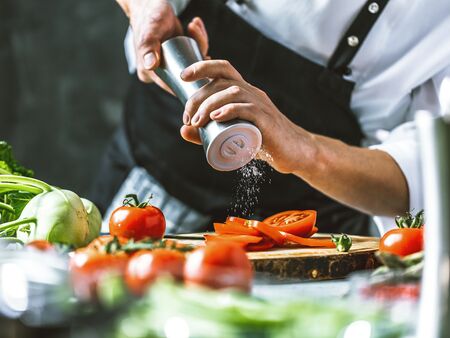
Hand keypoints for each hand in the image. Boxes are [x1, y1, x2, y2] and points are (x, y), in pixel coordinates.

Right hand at [116, 0, 208, 92]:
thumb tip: (150, 66)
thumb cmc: (148, 17)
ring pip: (191, 63)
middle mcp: (158, 71)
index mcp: (148, 73)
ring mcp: (168, 63)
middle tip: (201, 42)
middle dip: (198, 60)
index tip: (203, 70)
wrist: (149, 4)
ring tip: (193, 27)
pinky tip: (195, 25)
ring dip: (199, 45)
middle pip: (185, 75)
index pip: (172, 86)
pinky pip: (191, 53)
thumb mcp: (149, 33)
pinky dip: (197, 40)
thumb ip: (149, 48)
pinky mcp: (176, 53)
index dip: (190, 83)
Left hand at [179, 60, 316, 173]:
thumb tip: (182, 130)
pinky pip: (248, 108)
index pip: (223, 68)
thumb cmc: (262, 141)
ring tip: (197, 122)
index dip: (202, 66)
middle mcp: (252, 93)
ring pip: (233, 92)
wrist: (293, 152)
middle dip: (198, 96)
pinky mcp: (267, 121)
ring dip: (209, 104)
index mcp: (244, 92)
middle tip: (188, 118)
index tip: (183, 77)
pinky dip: (230, 110)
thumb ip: (206, 133)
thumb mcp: (232, 135)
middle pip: (222, 81)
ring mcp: (261, 105)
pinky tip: (216, 117)